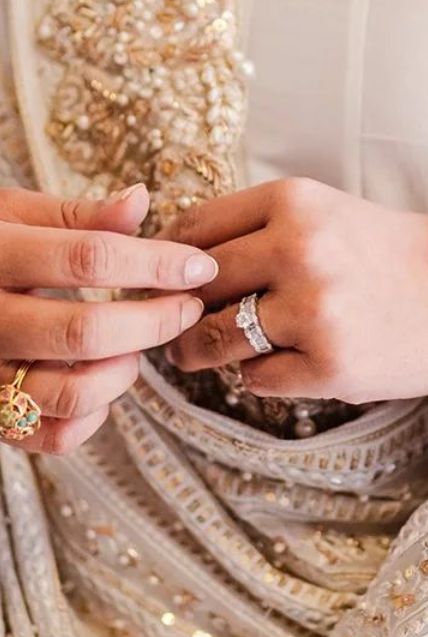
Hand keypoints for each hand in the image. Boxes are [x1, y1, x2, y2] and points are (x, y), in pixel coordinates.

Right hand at [0, 183, 217, 453]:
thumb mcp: (12, 215)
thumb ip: (77, 215)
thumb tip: (140, 200)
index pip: (88, 258)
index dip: (155, 263)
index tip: (199, 265)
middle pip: (86, 332)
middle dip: (154, 321)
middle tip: (186, 307)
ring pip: (72, 393)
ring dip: (123, 371)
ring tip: (137, 345)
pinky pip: (53, 437)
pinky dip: (92, 417)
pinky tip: (100, 381)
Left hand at [163, 178, 427, 402]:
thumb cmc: (388, 257)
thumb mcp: (325, 215)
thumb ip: (256, 229)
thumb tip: (173, 266)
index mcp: (294, 202)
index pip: (193, 229)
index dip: (168, 261)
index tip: (169, 281)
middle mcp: (300, 249)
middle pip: (196, 285)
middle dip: (179, 310)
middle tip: (179, 327)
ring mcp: (315, 310)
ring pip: (215, 337)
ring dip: (205, 351)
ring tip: (209, 353)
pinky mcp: (331, 365)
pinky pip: (256, 379)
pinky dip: (260, 376)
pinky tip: (287, 364)